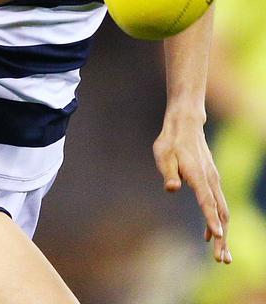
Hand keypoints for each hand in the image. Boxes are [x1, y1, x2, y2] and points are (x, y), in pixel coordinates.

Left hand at [153, 113, 231, 263]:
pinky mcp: (212, 182)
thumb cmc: (170, 142)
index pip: (207, 201)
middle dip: (222, 238)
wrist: (185, 126)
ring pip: (223, 212)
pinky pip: (218, 206)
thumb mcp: (163, 154)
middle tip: (222, 259)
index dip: (210, 219)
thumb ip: (168, 173)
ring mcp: (214, 182)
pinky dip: (217, 222)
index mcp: (198, 176)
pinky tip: (209, 235)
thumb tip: (171, 188)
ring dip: (223, 234)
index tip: (216, 236)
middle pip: (220, 213)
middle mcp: (211, 181)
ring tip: (221, 256)